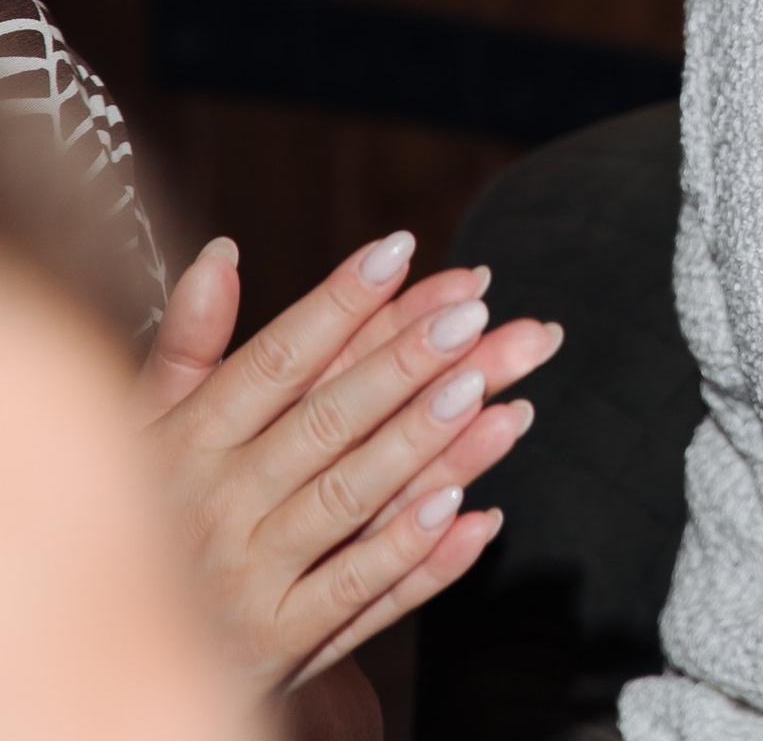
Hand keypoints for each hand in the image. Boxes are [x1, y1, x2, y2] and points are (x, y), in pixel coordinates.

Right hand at [146, 231, 563, 692]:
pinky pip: (357, 595)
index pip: (274, 362)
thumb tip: (220, 251)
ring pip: (352, 501)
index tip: (401, 247)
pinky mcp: (277, 646)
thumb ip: (189, 344)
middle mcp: (215, 507)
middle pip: (328, 422)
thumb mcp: (149, 430)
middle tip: (475, 315)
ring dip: (425, 447)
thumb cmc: (153, 512)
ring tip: (493, 394)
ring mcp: (247, 580)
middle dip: (405, 364)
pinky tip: (470, 511)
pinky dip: (414, 554)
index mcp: (187, 443)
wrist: (125, 659)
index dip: (338, 303)